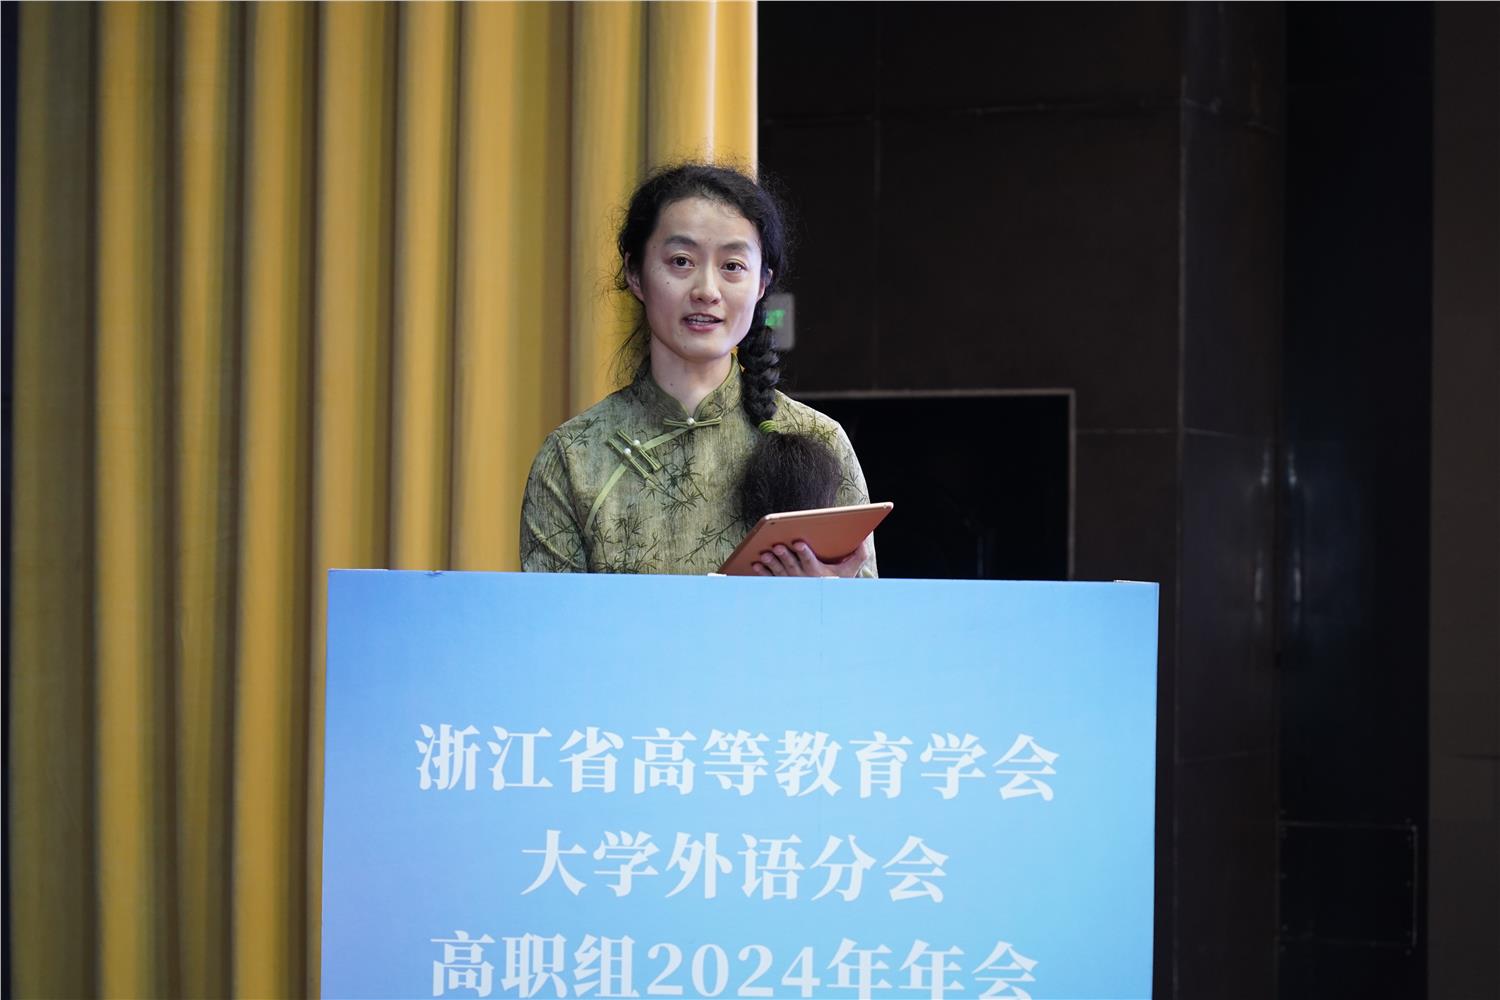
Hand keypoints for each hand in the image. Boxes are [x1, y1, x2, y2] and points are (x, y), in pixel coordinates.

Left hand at [750, 536, 871, 577]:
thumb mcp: (850, 571)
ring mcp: (790, 582)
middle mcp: (803, 578)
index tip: (798, 543)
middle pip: (792, 565)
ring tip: (764, 555)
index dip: (804, 552)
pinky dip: (762, 572)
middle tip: (777, 547)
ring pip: (779, 571)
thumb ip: (859, 555)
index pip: (810, 560)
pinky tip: (755, 565)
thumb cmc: (836, 581)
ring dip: (771, 563)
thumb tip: (865, 538)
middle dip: (784, 556)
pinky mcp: (781, 585)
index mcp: (818, 572)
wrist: (824, 602)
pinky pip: (769, 578)